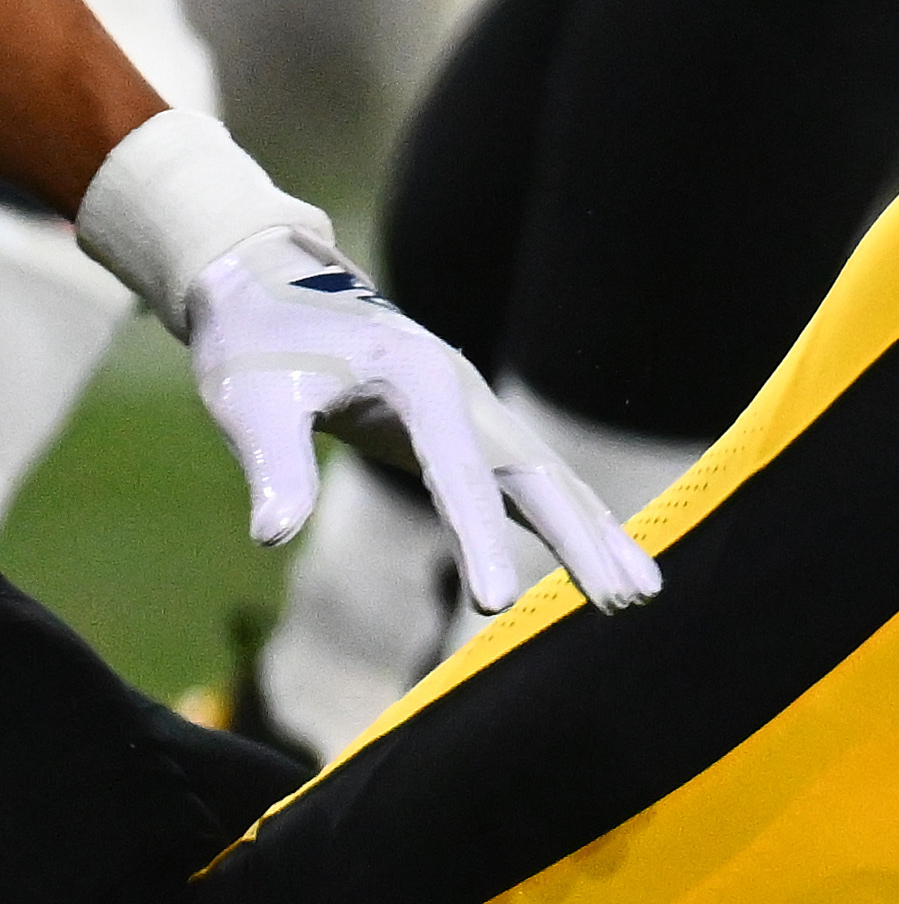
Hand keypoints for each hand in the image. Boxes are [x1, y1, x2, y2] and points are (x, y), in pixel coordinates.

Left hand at [166, 230, 658, 622]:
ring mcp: (476, 415)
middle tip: (629, 599)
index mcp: (420, 380)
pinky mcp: (468, 437)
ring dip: (597, 534)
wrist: (275, 296)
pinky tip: (605, 560)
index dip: (477, 538)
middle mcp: (467, 396)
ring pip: (551, 480)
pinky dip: (572, 521)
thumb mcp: (250, 400)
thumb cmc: (258, 346)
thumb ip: (272, 464)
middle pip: (539, 475)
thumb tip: (272, 535)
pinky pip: (531, 484)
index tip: (496, 608)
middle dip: (584, 538)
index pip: (458, 472)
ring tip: (643, 593)